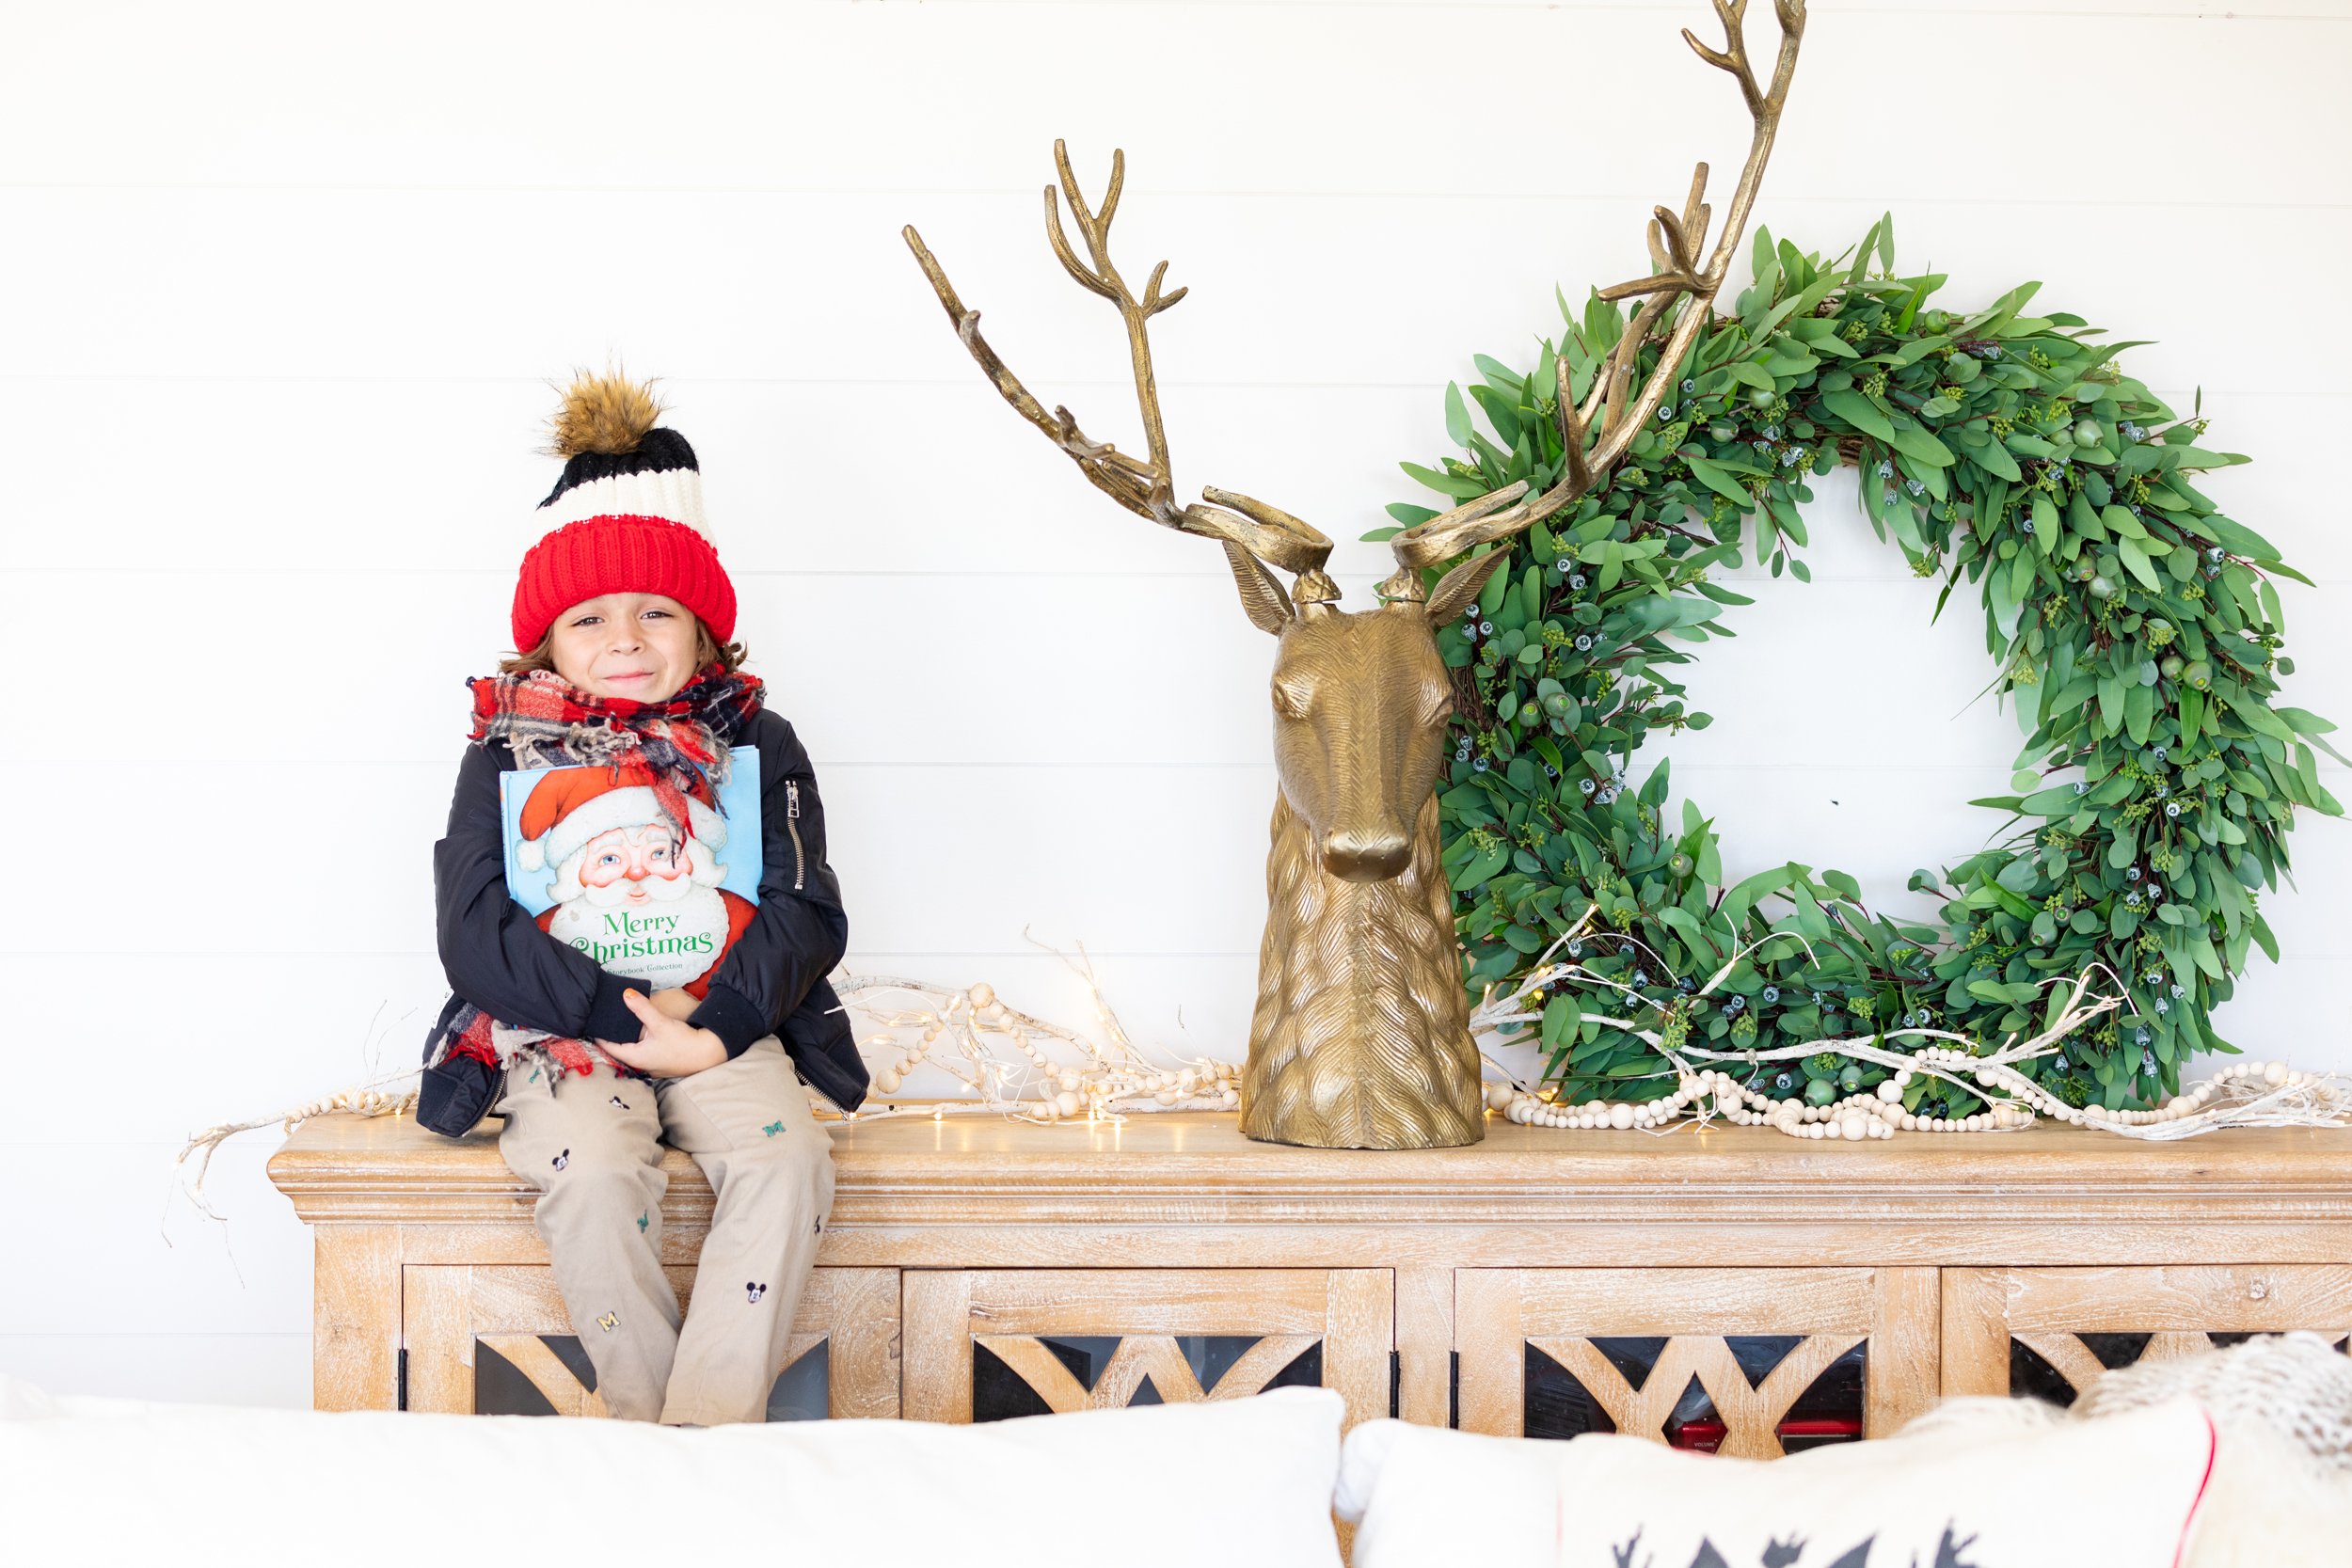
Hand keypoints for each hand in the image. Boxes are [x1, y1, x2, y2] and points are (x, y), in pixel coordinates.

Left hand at [599, 988, 727, 1077]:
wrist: (707, 1054)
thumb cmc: (683, 1043)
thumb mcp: (660, 1023)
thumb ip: (642, 1008)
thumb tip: (625, 993)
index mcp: (635, 1057)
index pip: (608, 1047)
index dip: (599, 1035)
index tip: (591, 1023)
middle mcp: (641, 1064)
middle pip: (619, 1049)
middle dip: (613, 1035)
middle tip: (605, 1019)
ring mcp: (651, 1065)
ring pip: (632, 1051)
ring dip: (627, 1039)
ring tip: (622, 1023)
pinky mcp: (661, 1062)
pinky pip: (644, 1051)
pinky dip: (640, 1042)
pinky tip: (643, 1032)